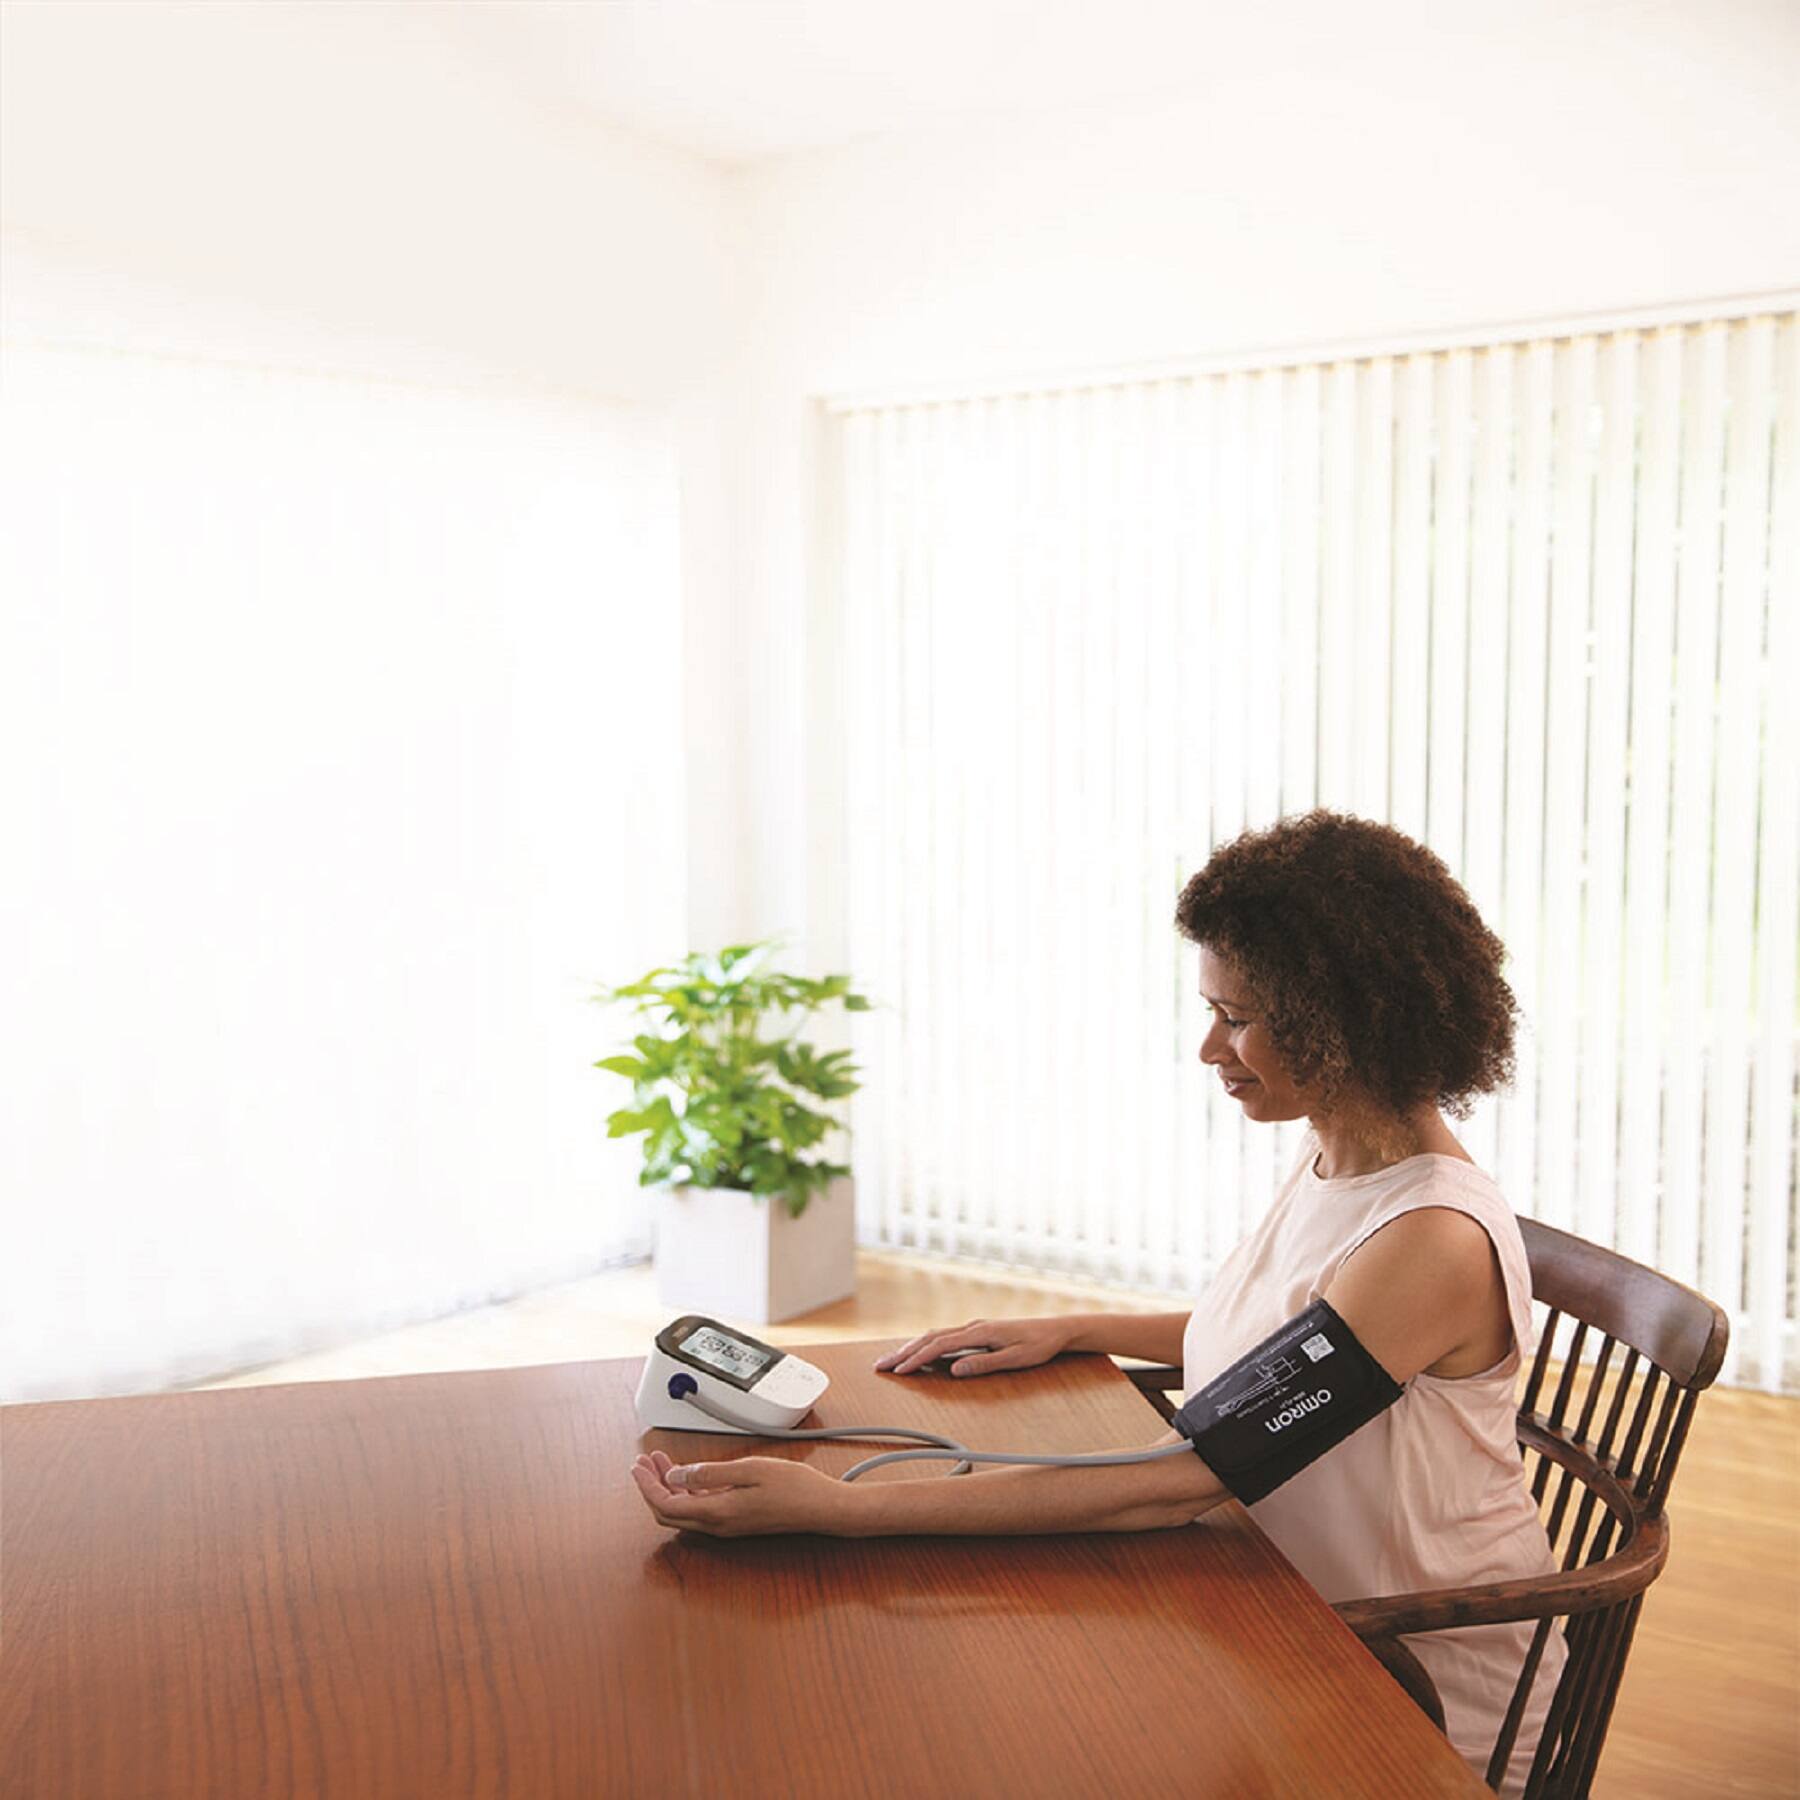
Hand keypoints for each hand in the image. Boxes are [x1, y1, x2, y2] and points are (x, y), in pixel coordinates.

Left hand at [630, 1451, 849, 1536]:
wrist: (823, 1508)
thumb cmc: (794, 1487)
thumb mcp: (749, 1469)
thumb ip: (709, 1474)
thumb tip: (676, 1476)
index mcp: (717, 1512)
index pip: (666, 1505)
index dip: (646, 1486)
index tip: (638, 1465)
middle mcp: (718, 1525)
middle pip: (669, 1513)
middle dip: (652, 1487)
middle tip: (645, 1461)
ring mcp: (727, 1526)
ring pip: (683, 1512)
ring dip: (668, 1488)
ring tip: (661, 1463)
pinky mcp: (736, 1522)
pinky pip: (699, 1511)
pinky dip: (686, 1492)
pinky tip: (689, 1475)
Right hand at [873, 1316, 1075, 1377]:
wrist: (1056, 1329)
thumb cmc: (1038, 1346)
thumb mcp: (1015, 1359)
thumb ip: (984, 1364)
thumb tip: (955, 1370)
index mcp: (979, 1332)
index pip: (939, 1346)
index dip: (916, 1359)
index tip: (898, 1371)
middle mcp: (972, 1326)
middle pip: (929, 1338)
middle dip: (903, 1352)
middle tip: (880, 1366)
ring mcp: (974, 1327)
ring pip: (934, 1336)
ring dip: (911, 1347)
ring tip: (892, 1360)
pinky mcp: (978, 1332)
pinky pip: (945, 1337)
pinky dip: (926, 1345)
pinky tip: (919, 1353)